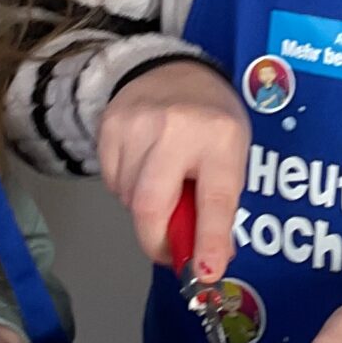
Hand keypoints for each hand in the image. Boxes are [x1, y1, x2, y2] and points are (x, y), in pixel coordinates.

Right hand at [98, 58, 247, 281]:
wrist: (171, 69)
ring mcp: (139, 124)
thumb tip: (207, 261)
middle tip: (166, 250)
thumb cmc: (210, 121)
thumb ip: (219, 204)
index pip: (215, 200)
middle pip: (151, 205)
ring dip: (143, 208)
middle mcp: (178, 129)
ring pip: (128, 197)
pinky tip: (141, 167)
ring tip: (161, 185)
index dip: (209, 241)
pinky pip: (110, 181)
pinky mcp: (110, 125)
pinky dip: (124, 187)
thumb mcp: (231, 156)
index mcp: (221, 138)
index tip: (206, 272)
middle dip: (156, 240)